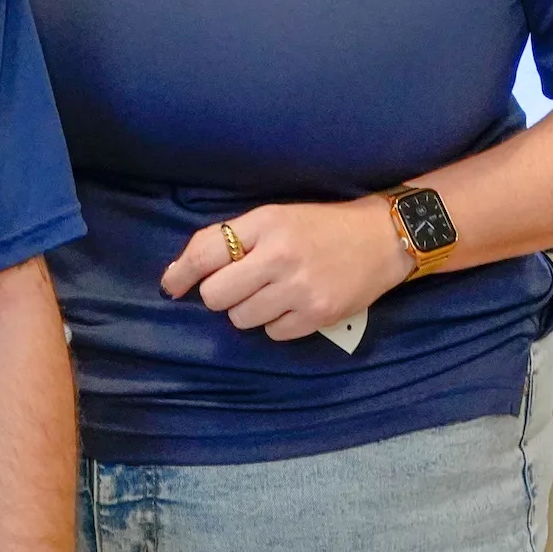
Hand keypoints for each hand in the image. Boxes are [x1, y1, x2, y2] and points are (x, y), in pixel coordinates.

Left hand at [161, 197, 412, 340]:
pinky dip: (276, 323)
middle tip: (240, 285)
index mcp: (266, 223)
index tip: (172, 286)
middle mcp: (280, 256)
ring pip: (240, 319)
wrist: (380, 239)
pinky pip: (272, 334)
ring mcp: (299, 289)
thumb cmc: (319, 226)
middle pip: (216, 296)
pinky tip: (293, 305)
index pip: (205, 252)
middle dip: (221, 294)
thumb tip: (178, 275)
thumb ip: (231, 239)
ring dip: (248, 310)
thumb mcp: (274, 217)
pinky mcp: (317, 315)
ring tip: (271, 293)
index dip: (181, 274)